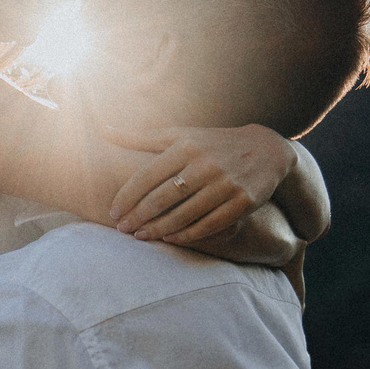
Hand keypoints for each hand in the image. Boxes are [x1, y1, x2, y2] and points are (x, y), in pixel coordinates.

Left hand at [104, 123, 294, 245]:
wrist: (267, 151)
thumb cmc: (213, 143)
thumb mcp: (181, 135)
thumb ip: (141, 137)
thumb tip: (102, 129)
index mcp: (186, 146)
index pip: (148, 175)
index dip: (127, 196)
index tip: (113, 212)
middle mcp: (205, 164)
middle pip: (163, 197)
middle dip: (138, 216)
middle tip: (122, 230)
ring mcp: (225, 183)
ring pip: (184, 214)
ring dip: (159, 229)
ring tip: (141, 237)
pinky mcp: (243, 201)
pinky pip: (209, 224)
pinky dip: (188, 234)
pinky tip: (171, 239)